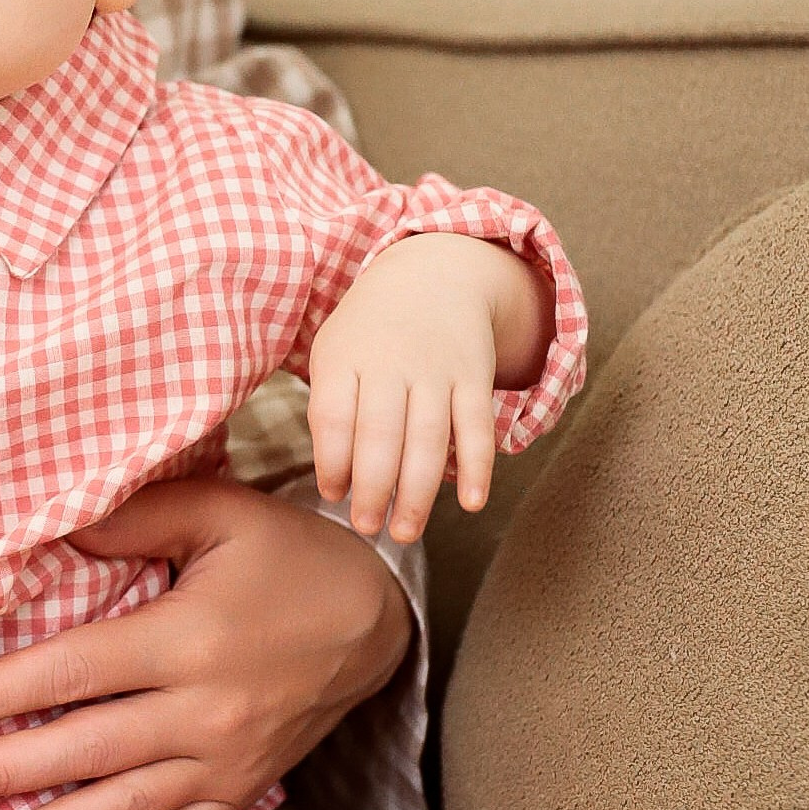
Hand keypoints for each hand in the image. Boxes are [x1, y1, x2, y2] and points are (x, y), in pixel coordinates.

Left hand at [0, 475, 410, 809]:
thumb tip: (44, 524)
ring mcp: (226, 762)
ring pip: (122, 807)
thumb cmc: (285, 555)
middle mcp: (203, 711)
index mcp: (186, 638)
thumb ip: (131, 516)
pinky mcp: (243, 790)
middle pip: (82, 751)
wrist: (377, 620)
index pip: (71, 673)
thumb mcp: (219, 511)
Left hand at [307, 233, 548, 542]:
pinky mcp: (474, 377)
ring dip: (417, 491)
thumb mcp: (334, 353)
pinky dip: (478, 466)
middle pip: (380, 432)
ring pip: (428, 437)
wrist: (434, 276)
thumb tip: (335, 482)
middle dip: (372, 486)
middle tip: (366, 528)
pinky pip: (477, 425)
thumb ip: (330, 410)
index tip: (333, 495)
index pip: (335, 415)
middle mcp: (391, 363)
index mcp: (345, 357)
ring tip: (405, 533)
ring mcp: (436, 370)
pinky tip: (471, 503)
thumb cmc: (370, 333)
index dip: (332, 460)